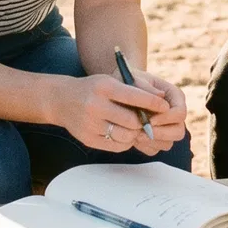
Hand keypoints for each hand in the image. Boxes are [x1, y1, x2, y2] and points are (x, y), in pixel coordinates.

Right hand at [49, 73, 171, 152]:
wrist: (62, 100)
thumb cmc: (94, 89)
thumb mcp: (111, 81)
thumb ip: (136, 89)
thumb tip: (162, 100)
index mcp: (103, 87)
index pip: (134, 96)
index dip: (153, 103)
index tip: (165, 106)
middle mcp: (95, 106)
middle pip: (132, 121)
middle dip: (144, 122)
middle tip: (150, 120)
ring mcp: (90, 124)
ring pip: (125, 136)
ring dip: (135, 133)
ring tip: (136, 127)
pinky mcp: (87, 139)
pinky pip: (116, 146)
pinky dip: (125, 141)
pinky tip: (124, 133)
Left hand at [125, 70, 189, 146]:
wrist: (118, 89)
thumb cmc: (128, 81)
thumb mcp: (135, 79)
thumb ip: (146, 87)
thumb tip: (161, 96)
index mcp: (175, 96)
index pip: (180, 113)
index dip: (167, 119)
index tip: (150, 120)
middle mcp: (174, 113)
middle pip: (179, 132)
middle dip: (160, 134)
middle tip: (141, 132)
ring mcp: (166, 127)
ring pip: (167, 143)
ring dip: (151, 142)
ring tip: (134, 134)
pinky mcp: (155, 138)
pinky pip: (154, 149)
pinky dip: (144, 146)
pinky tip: (132, 137)